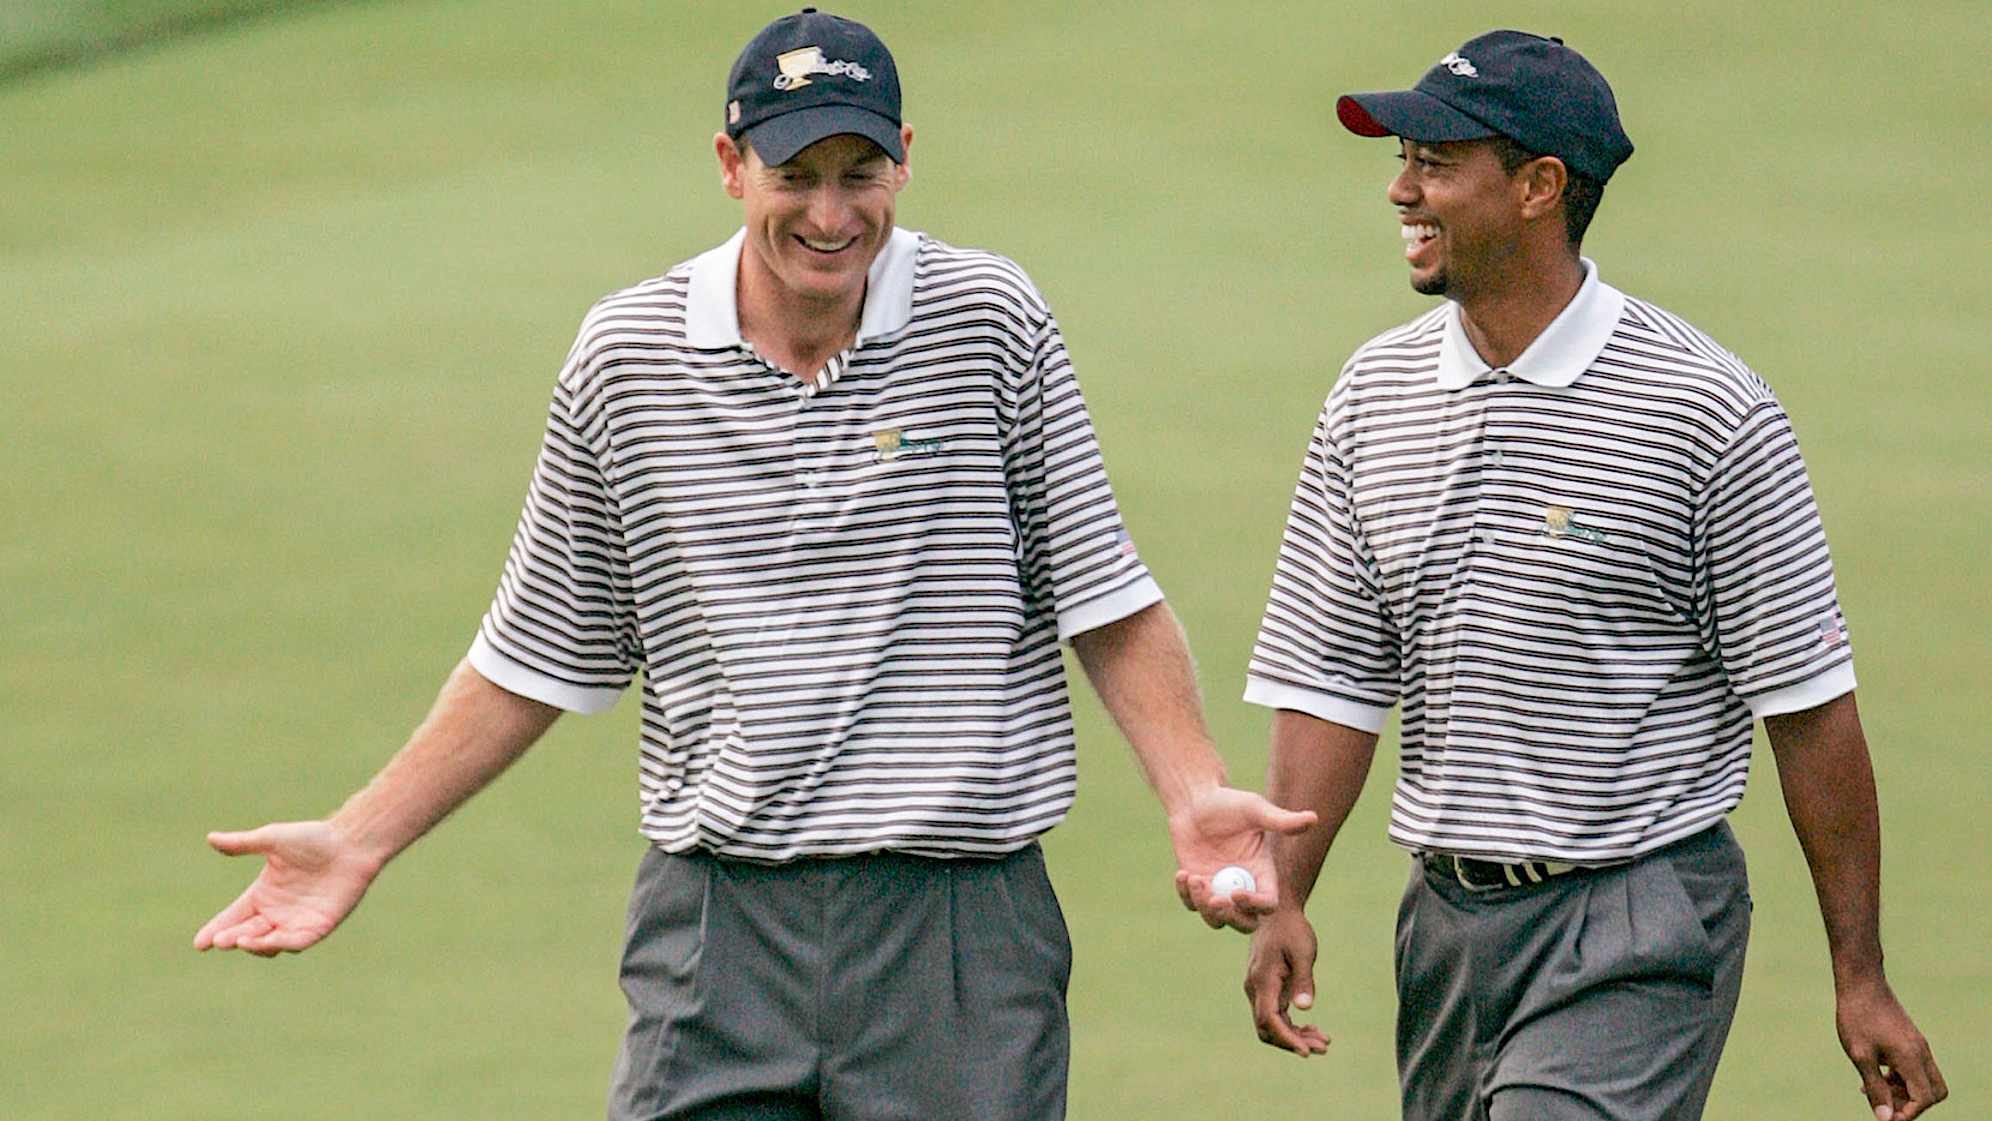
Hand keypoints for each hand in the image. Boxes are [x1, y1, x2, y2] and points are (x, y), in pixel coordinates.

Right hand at [193, 821, 382, 956]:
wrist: (350, 843)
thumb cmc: (313, 838)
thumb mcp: (272, 839)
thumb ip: (243, 844)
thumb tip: (210, 838)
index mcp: (262, 894)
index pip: (233, 916)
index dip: (216, 929)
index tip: (199, 943)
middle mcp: (276, 912)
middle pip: (247, 932)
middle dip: (231, 938)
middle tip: (219, 941)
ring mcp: (297, 921)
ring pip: (269, 943)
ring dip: (254, 944)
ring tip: (239, 940)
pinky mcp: (318, 927)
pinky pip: (296, 942)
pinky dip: (282, 944)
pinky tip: (269, 941)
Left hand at [1168, 785, 1316, 931]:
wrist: (1195, 801)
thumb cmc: (1229, 803)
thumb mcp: (1255, 810)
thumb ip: (1281, 821)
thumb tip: (1314, 818)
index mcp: (1262, 873)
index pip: (1267, 903)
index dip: (1255, 905)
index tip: (1236, 893)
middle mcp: (1243, 886)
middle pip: (1246, 923)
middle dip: (1232, 918)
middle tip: (1215, 901)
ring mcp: (1218, 889)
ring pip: (1217, 919)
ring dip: (1205, 907)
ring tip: (1194, 878)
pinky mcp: (1197, 887)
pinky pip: (1192, 904)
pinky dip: (1187, 895)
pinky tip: (1183, 874)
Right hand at [1244, 908, 1329, 1054]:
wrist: (1276, 911)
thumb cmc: (1291, 929)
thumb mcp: (1303, 952)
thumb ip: (1304, 980)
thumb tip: (1305, 1009)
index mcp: (1262, 980)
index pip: (1269, 1019)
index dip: (1287, 1038)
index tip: (1307, 1052)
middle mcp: (1255, 988)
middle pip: (1267, 1028)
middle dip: (1293, 1042)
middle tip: (1324, 1046)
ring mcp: (1257, 989)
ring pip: (1271, 1024)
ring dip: (1295, 1036)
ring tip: (1324, 1041)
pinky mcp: (1265, 989)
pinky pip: (1275, 1015)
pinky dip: (1292, 1026)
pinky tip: (1312, 1027)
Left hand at [1836, 975, 1945, 1120]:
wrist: (1861, 983)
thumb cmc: (1857, 1017)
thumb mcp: (1860, 1056)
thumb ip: (1875, 1088)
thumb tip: (1885, 1119)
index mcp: (1911, 1058)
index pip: (1924, 1098)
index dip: (1907, 1112)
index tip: (1885, 1114)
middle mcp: (1922, 1052)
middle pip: (1934, 1092)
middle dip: (1913, 1104)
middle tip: (1884, 1103)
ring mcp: (1919, 1045)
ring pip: (1925, 1080)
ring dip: (1904, 1091)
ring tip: (1873, 1089)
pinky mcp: (1911, 1039)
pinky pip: (1916, 1067)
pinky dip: (1901, 1077)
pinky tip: (1876, 1074)